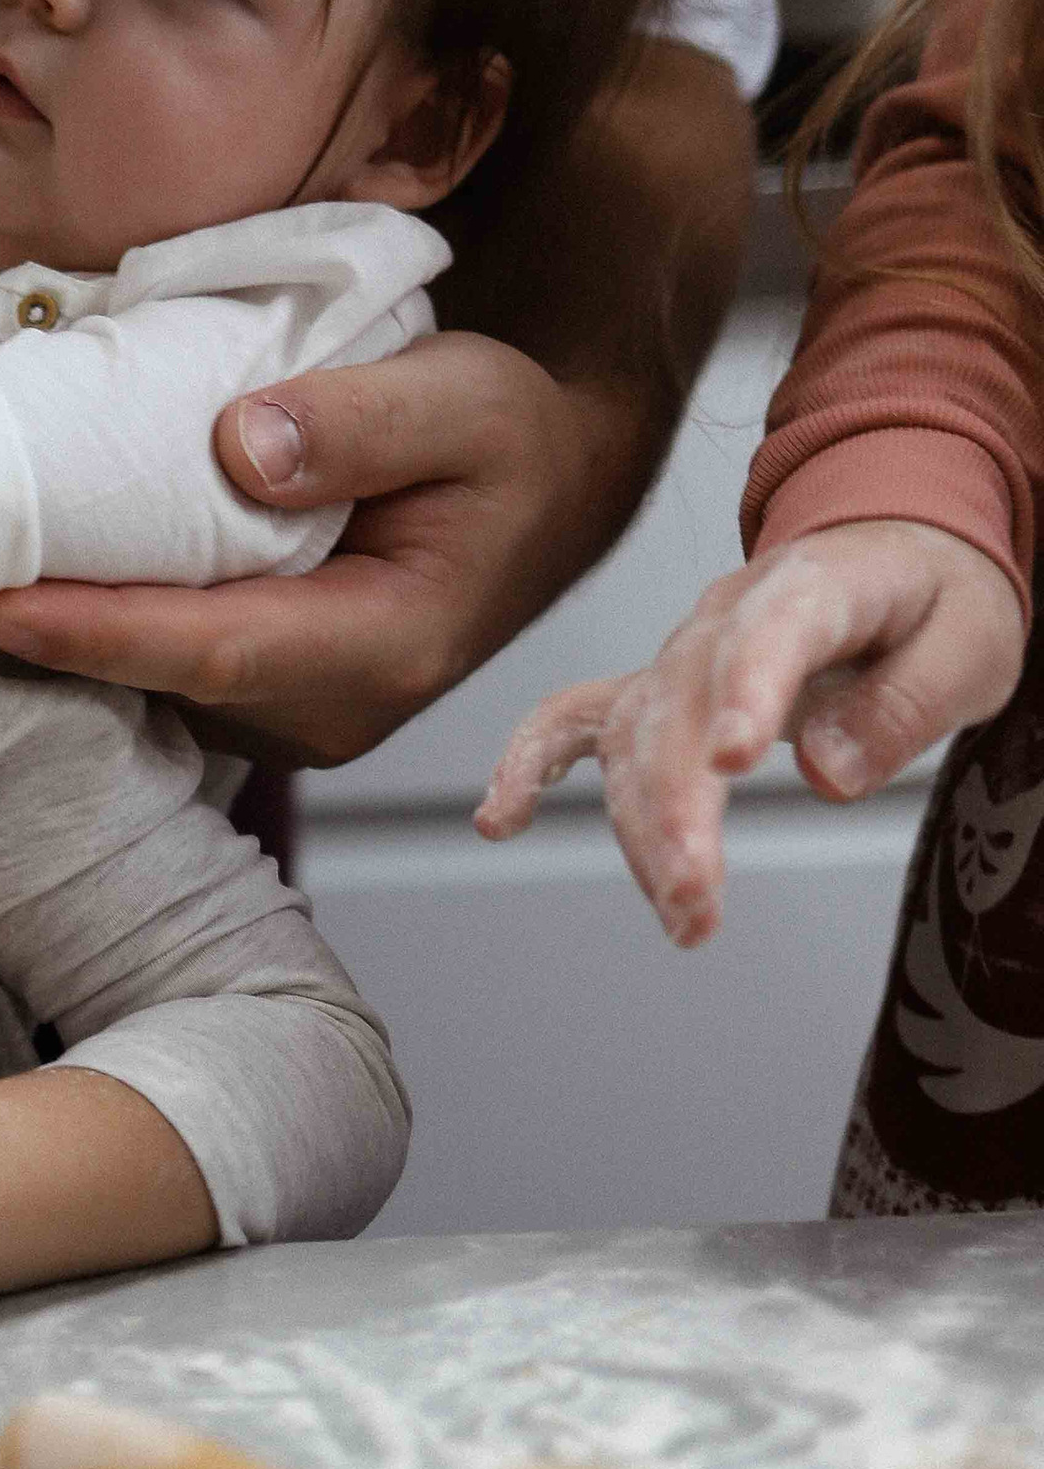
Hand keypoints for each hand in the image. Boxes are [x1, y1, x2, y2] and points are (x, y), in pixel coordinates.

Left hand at [0, 335, 621, 767]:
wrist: (545, 483)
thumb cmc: (507, 437)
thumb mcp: (466, 398)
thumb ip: (364, 419)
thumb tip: (243, 445)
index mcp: (386, 646)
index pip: (211, 648)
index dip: (95, 629)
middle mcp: (332, 707)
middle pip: (161, 676)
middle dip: (45, 634)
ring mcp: (293, 713)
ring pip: (152, 679)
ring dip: (59, 627)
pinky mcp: (261, 693)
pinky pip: (162, 662)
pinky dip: (96, 616)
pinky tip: (24, 564)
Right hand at [477, 523, 1026, 945]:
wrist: (891, 552)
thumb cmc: (933, 601)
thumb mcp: (969, 642)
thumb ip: (903, 705)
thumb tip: (823, 773)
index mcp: (817, 585)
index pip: (772, 633)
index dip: (746, 692)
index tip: (732, 760)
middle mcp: (726, 616)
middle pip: (678, 705)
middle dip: (674, 809)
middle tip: (697, 904)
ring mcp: (681, 650)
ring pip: (630, 735)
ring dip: (639, 828)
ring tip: (680, 916)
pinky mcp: (656, 684)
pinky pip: (575, 716)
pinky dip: (530, 763)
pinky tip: (499, 819)